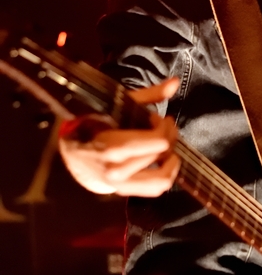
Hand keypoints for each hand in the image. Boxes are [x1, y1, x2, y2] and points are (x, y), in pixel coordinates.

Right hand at [59, 78, 180, 196]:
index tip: (156, 119)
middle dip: (168, 137)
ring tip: (166, 146)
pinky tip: (163, 159)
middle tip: (164, 127)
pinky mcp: (125, 192)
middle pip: (160, 155)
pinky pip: (156, 189)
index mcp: (109, 146)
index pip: (153, 142)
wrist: (74, 156)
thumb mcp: (118, 106)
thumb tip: (175, 82)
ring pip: (163, 178)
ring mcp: (120, 185)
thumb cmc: (97, 125)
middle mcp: (115, 170)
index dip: (162, 128)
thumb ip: (148, 95)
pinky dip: (166, 174)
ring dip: (171, 160)